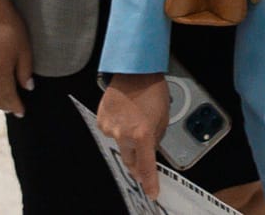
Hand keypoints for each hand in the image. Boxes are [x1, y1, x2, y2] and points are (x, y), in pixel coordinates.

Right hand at [98, 72, 170, 199]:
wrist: (134, 72)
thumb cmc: (153, 91)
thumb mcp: (163, 117)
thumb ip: (156, 137)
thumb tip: (151, 150)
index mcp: (142, 134)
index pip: (146, 165)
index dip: (149, 181)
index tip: (152, 193)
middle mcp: (123, 134)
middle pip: (130, 160)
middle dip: (137, 165)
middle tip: (143, 168)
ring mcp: (109, 128)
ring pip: (120, 144)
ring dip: (129, 140)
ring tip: (136, 121)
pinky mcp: (101, 121)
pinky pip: (111, 132)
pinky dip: (119, 129)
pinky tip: (126, 116)